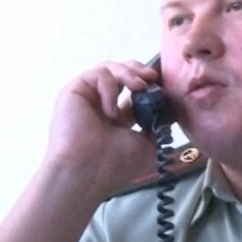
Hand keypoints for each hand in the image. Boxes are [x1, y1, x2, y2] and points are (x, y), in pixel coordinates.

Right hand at [42, 60, 160, 196]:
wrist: (89, 173)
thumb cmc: (114, 165)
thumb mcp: (147, 145)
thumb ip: (156, 126)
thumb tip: (166, 110)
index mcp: (116, 116)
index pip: (132, 90)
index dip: (148, 84)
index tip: (162, 88)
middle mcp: (100, 104)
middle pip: (120, 72)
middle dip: (139, 70)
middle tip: (152, 77)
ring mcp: (87, 97)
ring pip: (109, 68)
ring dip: (129, 72)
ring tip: (140, 86)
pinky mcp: (74, 91)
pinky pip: (98, 75)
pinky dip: (110, 87)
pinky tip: (111, 111)